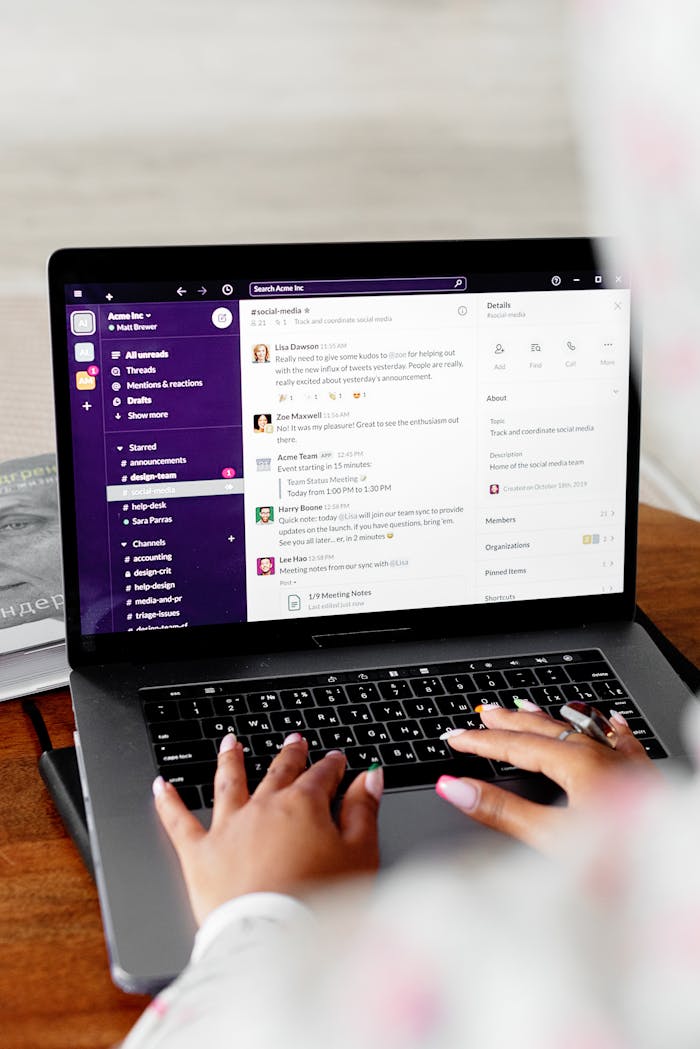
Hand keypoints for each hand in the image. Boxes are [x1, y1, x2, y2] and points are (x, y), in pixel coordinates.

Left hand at [153, 735, 382, 924]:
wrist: (273, 940)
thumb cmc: (320, 903)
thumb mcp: (360, 855)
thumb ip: (363, 812)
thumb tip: (370, 777)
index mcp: (304, 805)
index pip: (322, 775)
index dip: (332, 765)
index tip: (337, 759)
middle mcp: (264, 807)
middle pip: (278, 772)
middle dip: (289, 755)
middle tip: (294, 742)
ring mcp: (229, 827)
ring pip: (228, 782)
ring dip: (230, 760)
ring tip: (230, 743)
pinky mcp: (200, 854)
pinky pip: (180, 821)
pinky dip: (169, 801)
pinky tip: (161, 785)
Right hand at [435, 705, 656, 852]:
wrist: (678, 864)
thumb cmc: (623, 861)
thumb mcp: (550, 838)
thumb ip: (502, 812)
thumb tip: (456, 788)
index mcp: (577, 764)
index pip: (516, 746)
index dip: (482, 742)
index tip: (456, 738)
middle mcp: (602, 755)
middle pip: (545, 730)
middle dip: (509, 722)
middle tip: (483, 713)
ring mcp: (625, 763)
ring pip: (579, 729)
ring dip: (548, 721)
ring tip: (526, 709)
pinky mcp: (645, 776)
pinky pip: (621, 740)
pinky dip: (605, 729)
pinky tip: (608, 721)